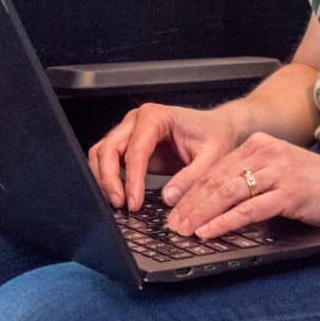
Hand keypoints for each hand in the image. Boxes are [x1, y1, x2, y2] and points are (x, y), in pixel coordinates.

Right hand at [88, 102, 239, 211]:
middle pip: (110, 147)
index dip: (132, 179)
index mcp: (157, 116)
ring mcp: (131, 131)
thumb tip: (168, 198)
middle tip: (120, 205)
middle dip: (109, 178)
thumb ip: (191, 177)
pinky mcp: (129, 145)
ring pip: (102, 152)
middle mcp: (138, 120)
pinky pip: (108, 159)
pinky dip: (107, 177)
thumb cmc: (214, 136)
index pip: (136, 149)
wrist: (217, 128)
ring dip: (104, 179)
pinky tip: (118, 195)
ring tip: (118, 203)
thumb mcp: (211, 157)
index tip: (134, 202)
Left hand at [166, 132, 319, 239]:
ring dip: (201, 214)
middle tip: (171, 223)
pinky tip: (209, 231)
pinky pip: (249, 208)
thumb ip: (250, 177)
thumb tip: (213, 200)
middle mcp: (266, 152)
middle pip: (218, 179)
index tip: (173, 208)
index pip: (216, 168)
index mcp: (259, 144)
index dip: (191, 190)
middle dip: (190, 203)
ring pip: (229, 192)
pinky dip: (225, 221)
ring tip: (183, 229)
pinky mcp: (290, 192)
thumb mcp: (278, 171)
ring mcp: (279, 171)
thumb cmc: (316, 183)